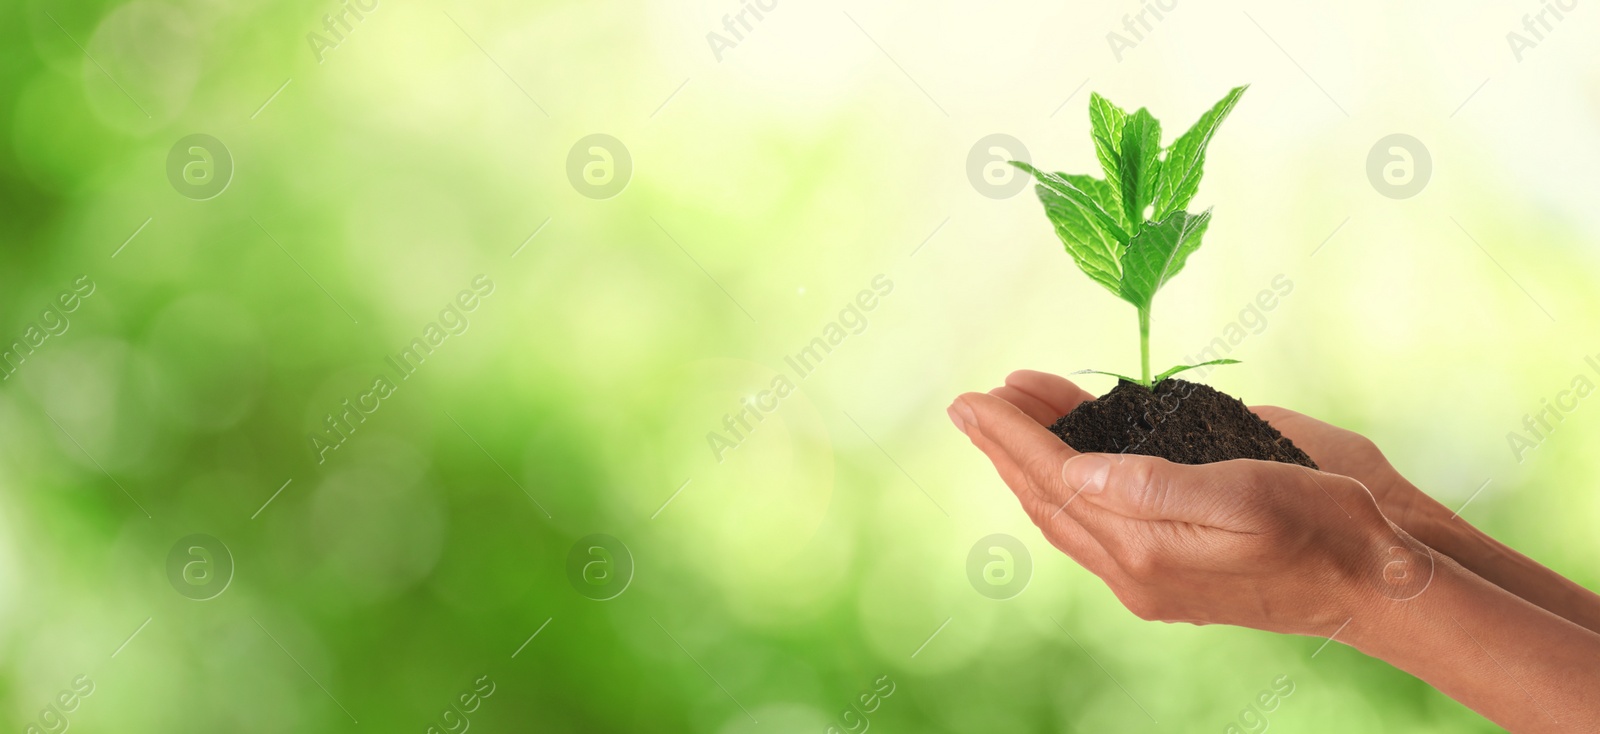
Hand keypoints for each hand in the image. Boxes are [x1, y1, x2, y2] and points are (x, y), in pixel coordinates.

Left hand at [951, 371, 1425, 634]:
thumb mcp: (1246, 492)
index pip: (1055, 481)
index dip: (1010, 436)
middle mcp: (1136, 567)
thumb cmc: (1325, 526)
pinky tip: (1066, 455)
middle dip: (1010, 444)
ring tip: (1012, 407)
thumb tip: (1074, 469)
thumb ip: (1155, 485)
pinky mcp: (1172, 564)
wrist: (1379, 581)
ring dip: (1035, 459)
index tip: (972, 399)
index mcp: (1146, 550)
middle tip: (976, 400)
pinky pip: (1098, 522)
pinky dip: (1072, 482)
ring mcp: (1151, 571)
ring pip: (1069, 512)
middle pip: (1049, 498)